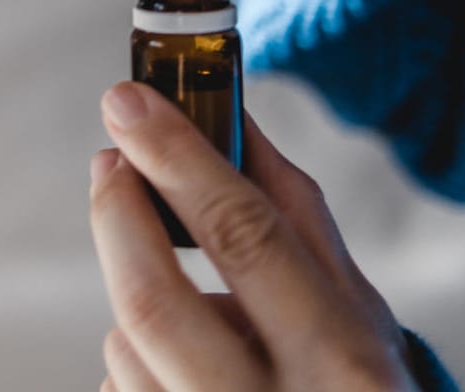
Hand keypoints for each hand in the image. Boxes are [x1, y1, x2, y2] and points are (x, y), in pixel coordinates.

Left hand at [90, 82, 416, 390]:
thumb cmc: (353, 385)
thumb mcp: (354, 307)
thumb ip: (293, 212)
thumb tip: (228, 115)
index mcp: (339, 361)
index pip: (244, 237)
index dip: (177, 158)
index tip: (128, 101)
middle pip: (152, 298)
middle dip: (117, 214)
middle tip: (109, 161)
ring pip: (125, 344)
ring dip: (138, 303)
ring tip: (194, 314)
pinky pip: (118, 385)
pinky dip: (138, 359)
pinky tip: (185, 373)